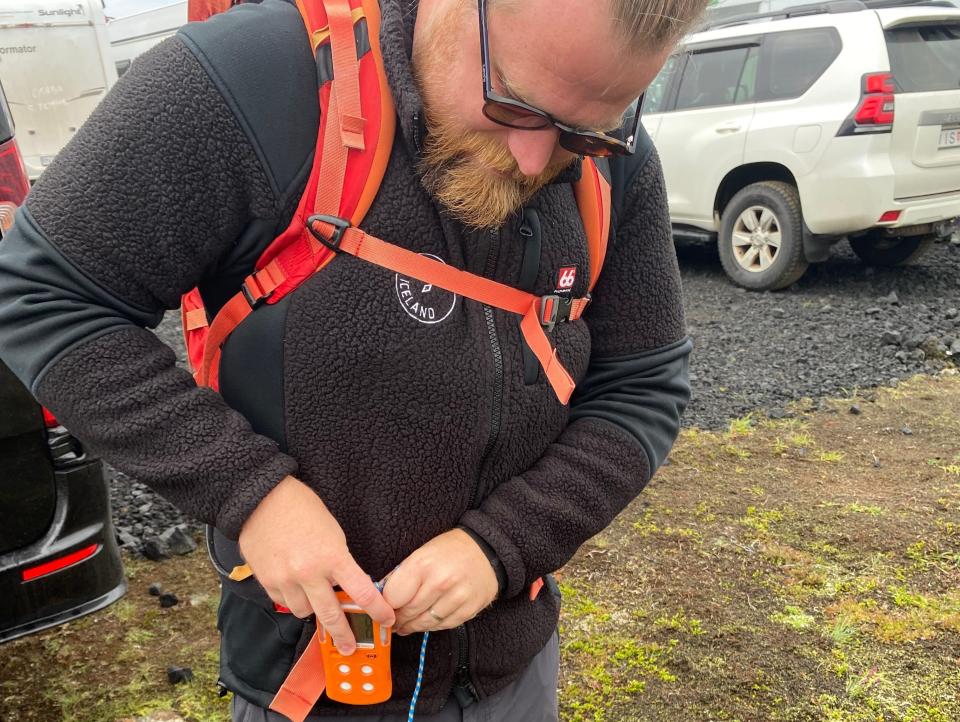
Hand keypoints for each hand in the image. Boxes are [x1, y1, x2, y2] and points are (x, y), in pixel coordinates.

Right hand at [237, 475, 394, 654]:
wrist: (261, 499)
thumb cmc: (301, 507)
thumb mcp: (333, 530)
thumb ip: (338, 559)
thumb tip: (343, 582)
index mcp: (333, 556)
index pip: (362, 593)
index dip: (378, 611)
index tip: (386, 619)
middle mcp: (310, 573)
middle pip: (331, 616)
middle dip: (343, 635)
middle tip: (349, 647)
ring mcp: (286, 580)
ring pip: (304, 612)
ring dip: (312, 609)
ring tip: (314, 597)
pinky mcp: (267, 582)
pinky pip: (283, 603)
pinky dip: (290, 599)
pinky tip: (293, 586)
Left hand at [382, 529, 498, 635]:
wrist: (486, 550)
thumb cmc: (450, 550)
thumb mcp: (421, 553)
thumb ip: (401, 575)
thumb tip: (381, 595)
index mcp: (423, 564)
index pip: (392, 597)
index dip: (385, 605)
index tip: (383, 609)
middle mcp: (439, 582)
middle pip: (407, 612)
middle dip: (398, 619)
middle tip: (393, 621)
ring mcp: (456, 597)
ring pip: (424, 623)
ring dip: (412, 626)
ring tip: (406, 625)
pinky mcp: (468, 609)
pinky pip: (442, 626)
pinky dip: (431, 626)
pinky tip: (426, 621)